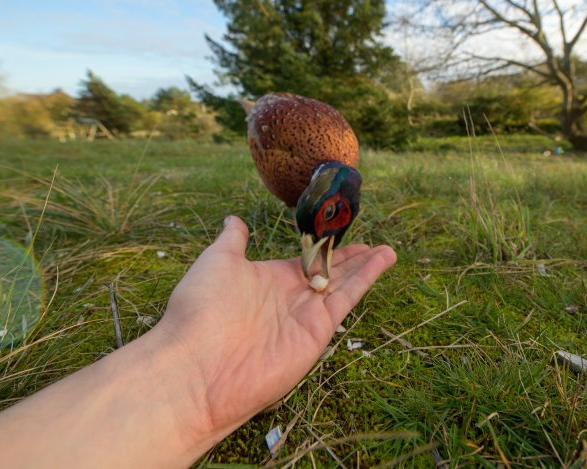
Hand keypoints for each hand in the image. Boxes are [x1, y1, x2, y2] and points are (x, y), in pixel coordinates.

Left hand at [156, 216, 396, 443]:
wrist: (198, 365)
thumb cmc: (200, 309)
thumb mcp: (217, 261)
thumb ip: (233, 240)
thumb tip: (234, 220)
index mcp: (269, 278)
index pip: (305, 260)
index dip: (324, 247)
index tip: (340, 232)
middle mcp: (290, 297)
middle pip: (329, 273)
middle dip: (351, 260)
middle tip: (373, 246)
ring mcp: (305, 315)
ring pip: (343, 284)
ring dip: (366, 268)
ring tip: (388, 251)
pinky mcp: (317, 332)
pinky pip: (346, 299)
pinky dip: (366, 279)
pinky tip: (381, 262)